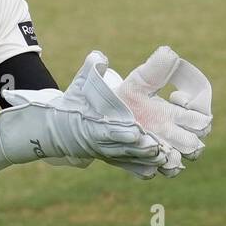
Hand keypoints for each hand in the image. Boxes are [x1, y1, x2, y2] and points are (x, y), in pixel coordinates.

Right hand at [0, 53, 174, 172]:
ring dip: (147, 159)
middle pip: (123, 148)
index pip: (107, 130)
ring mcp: (108, 152)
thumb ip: (89, 70)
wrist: (60, 130)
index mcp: (92, 125)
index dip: (121, 132)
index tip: (136, 131)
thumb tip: (98, 57)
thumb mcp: (79, 86)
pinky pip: (131, 165)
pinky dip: (145, 167)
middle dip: (139, 149)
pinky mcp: (115, 158)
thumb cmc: (73, 105)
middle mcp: (101, 142)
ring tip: (166, 158)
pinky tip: (162, 168)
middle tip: (158, 147)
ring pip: (130, 158)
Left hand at [107, 46, 212, 177]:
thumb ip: (155, 69)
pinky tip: (143, 155)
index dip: (197, 112)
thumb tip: (170, 53)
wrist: (95, 118)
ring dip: (173, 157)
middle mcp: (170, 136)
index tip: (174, 98)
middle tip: (168, 128)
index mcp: (174, 115)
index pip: (203, 119)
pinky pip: (152, 172)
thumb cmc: (123, 98)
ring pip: (179, 163)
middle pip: (196, 145)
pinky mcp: (141, 165)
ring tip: (159, 146)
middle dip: (188, 139)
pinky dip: (152, 167)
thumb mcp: (138, 81)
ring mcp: (157, 153)